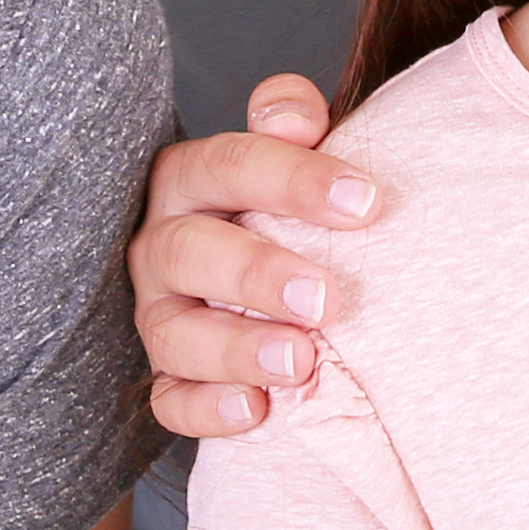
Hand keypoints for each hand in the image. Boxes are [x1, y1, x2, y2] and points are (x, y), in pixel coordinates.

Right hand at [139, 75, 382, 437]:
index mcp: (191, 178)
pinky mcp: (169, 377)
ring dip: (237, 349)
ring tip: (301, 361)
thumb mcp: (295, 155)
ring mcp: (161, 315)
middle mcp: (164, 245)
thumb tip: (297, 118)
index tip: (367, 202)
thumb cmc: (289, 207)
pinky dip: (208, 409)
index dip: (295, 180)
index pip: (229, 166)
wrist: (267, 277)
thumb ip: (294, 123)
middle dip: (258, 275)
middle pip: (191, 251)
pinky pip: (169, 400)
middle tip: (327, 299)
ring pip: (174, 333)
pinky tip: (256, 410)